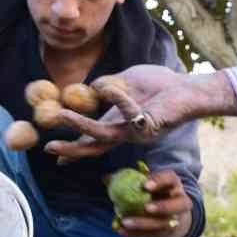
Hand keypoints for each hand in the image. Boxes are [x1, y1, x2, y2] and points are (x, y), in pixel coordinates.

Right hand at [46, 66, 235, 163]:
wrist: (187, 88)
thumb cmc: (161, 85)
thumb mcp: (127, 81)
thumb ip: (108, 85)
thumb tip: (92, 88)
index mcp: (119, 124)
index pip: (93, 139)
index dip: (74, 147)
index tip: (54, 155)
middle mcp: (126, 133)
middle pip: (94, 147)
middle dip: (71, 150)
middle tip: (49, 149)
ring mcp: (136, 132)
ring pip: (103, 135)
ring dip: (80, 127)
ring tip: (61, 116)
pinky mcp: (148, 125)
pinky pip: (127, 112)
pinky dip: (118, 98)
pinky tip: (111, 89)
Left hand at [113, 168, 192, 236]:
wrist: (170, 214)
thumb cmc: (154, 193)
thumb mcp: (145, 184)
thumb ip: (127, 180)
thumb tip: (106, 178)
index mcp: (172, 183)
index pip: (170, 179)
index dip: (159, 181)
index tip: (145, 185)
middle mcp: (179, 200)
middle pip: (179, 204)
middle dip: (163, 207)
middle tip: (146, 208)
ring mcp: (175, 218)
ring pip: (164, 223)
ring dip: (144, 223)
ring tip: (125, 222)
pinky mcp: (166, 232)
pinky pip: (152, 234)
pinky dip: (136, 234)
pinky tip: (122, 231)